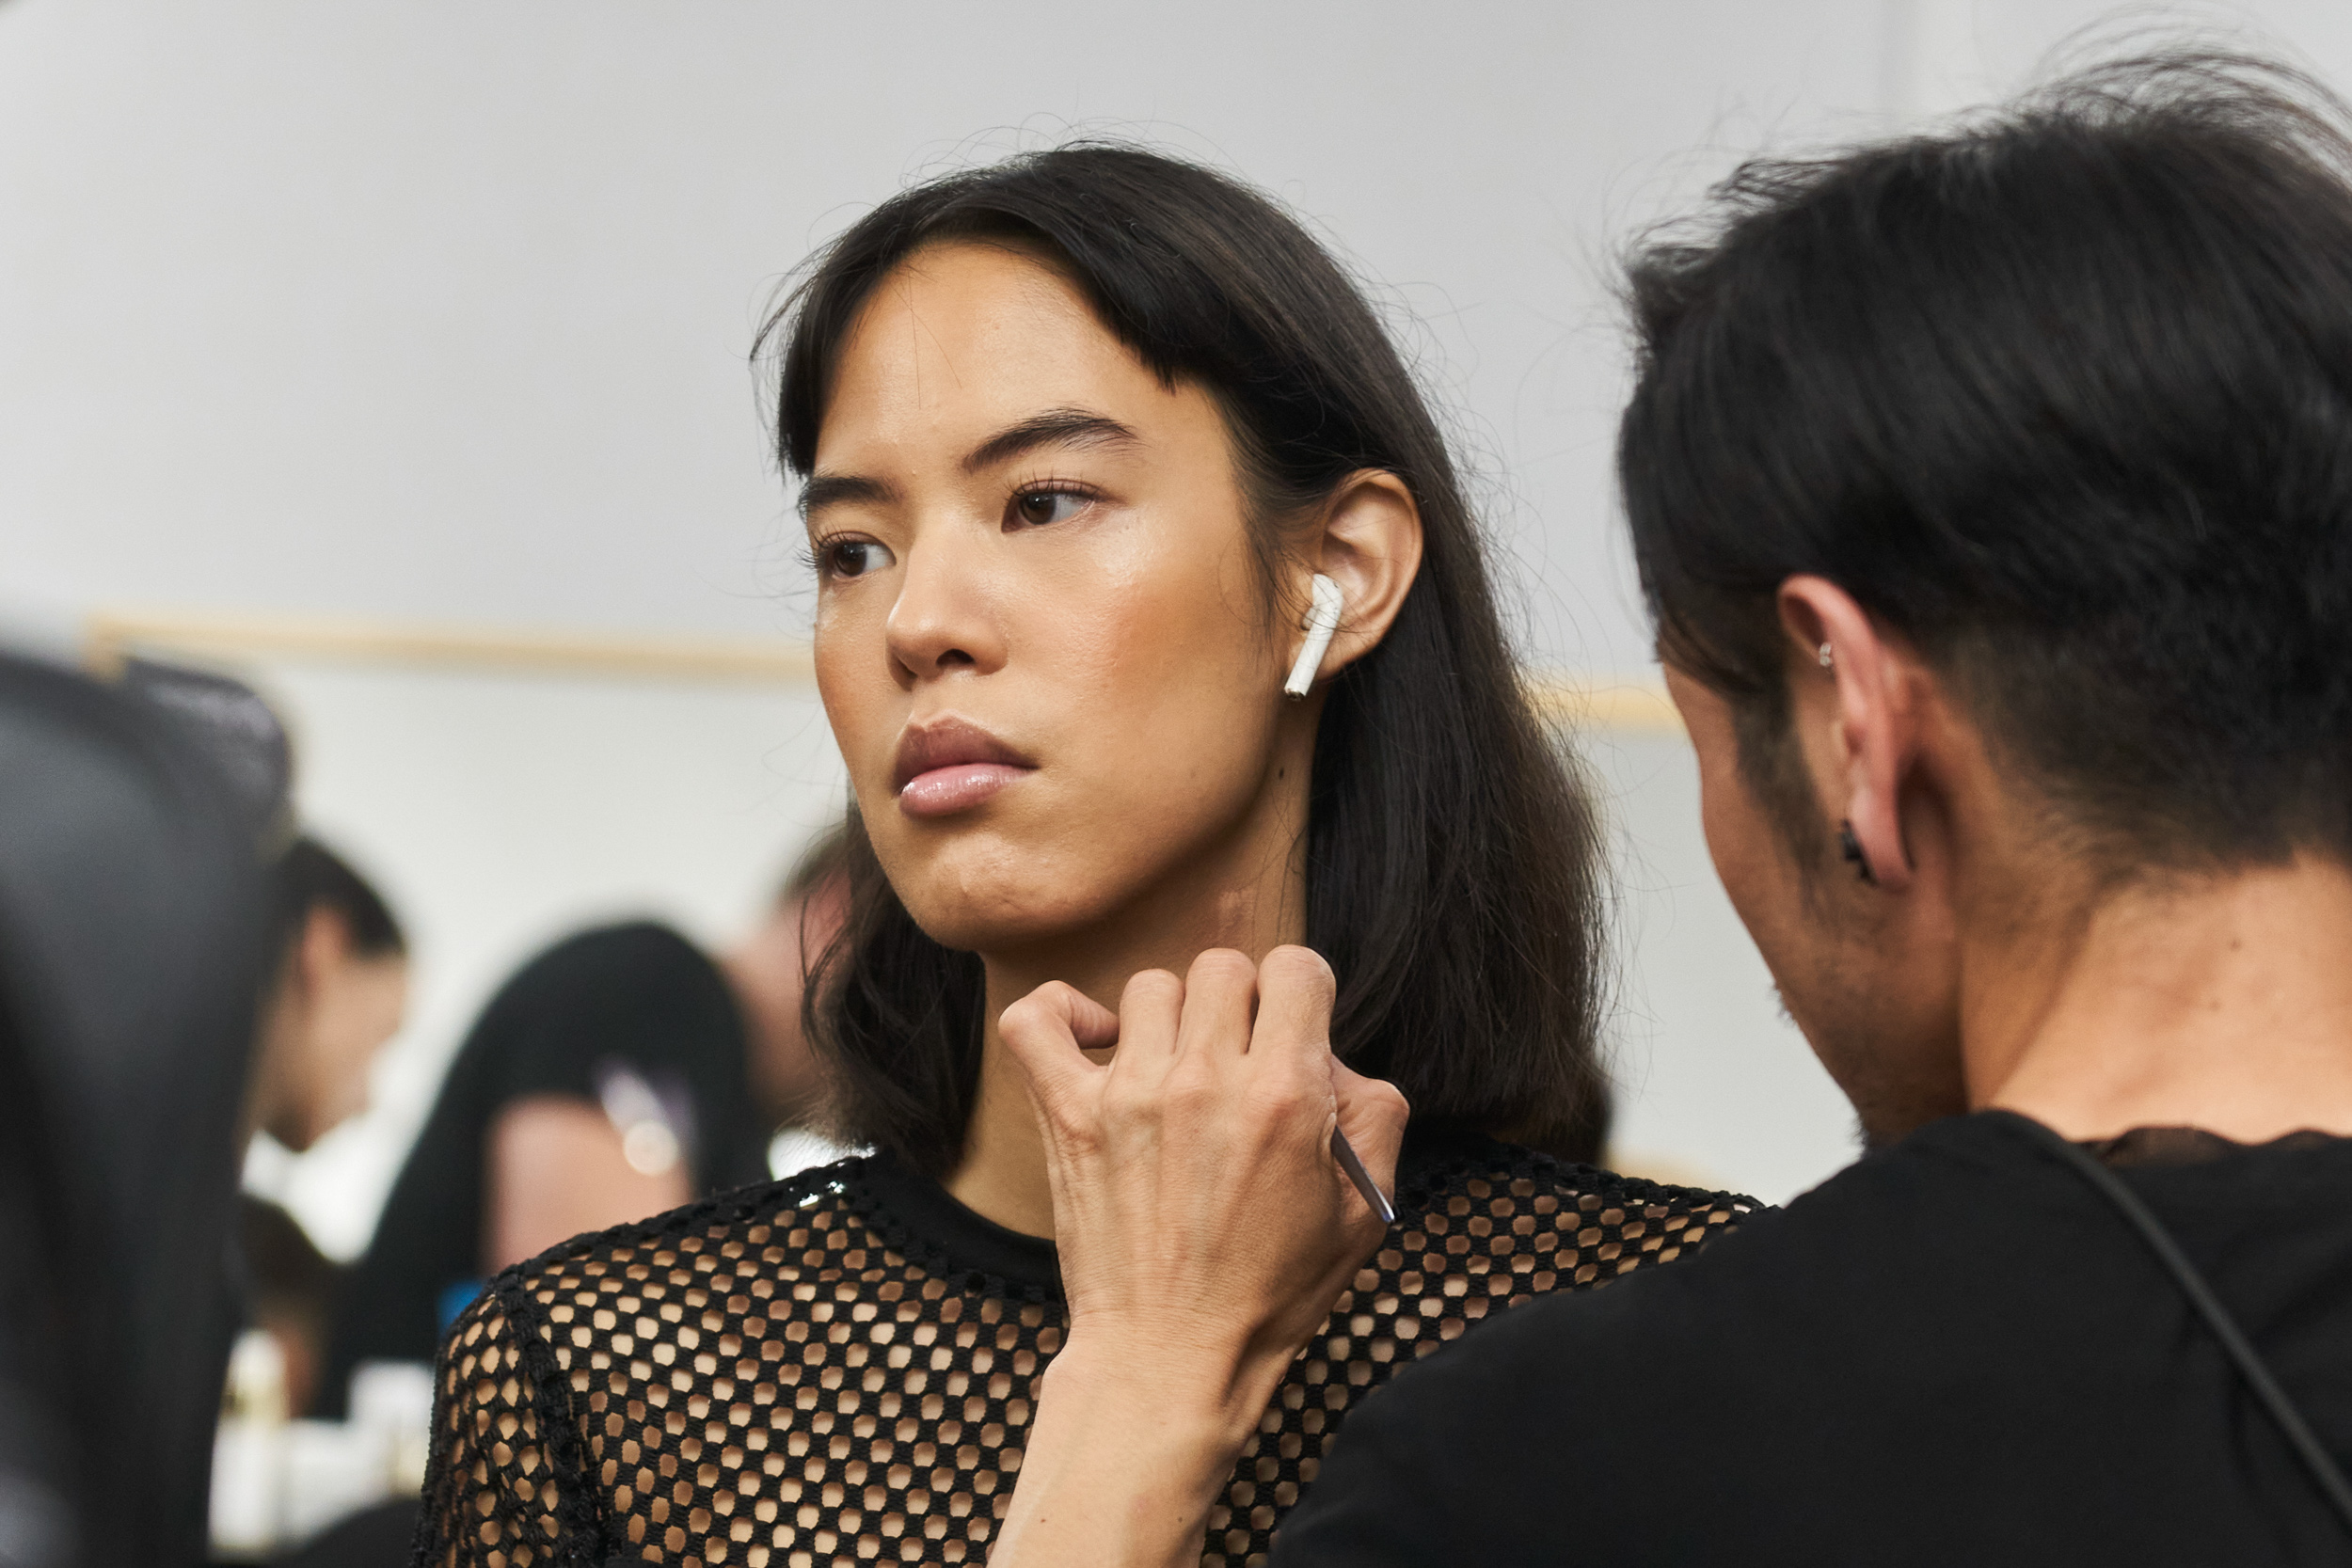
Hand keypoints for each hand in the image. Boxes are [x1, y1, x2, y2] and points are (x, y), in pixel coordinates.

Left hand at [987, 946, 1408, 1567]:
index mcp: (1285, 1095)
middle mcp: (1205, 1081)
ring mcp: (1129, 1094)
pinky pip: (1039, 1020)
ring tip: (1176, 1074)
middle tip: (1238, 1065)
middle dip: (1241, 1008)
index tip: (1291, 1033)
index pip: (1297, 967)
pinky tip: (1099, 1045)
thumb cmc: (1269, 1293)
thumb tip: (1332, 1056)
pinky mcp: (1069, 1116)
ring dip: (1171, 1022)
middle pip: (1224, 968)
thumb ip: (1374, 1113)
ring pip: (1151, 988)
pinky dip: (1062, 1015)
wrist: (1172, 1358)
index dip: (1302, 995)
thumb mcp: (1363, 1211)